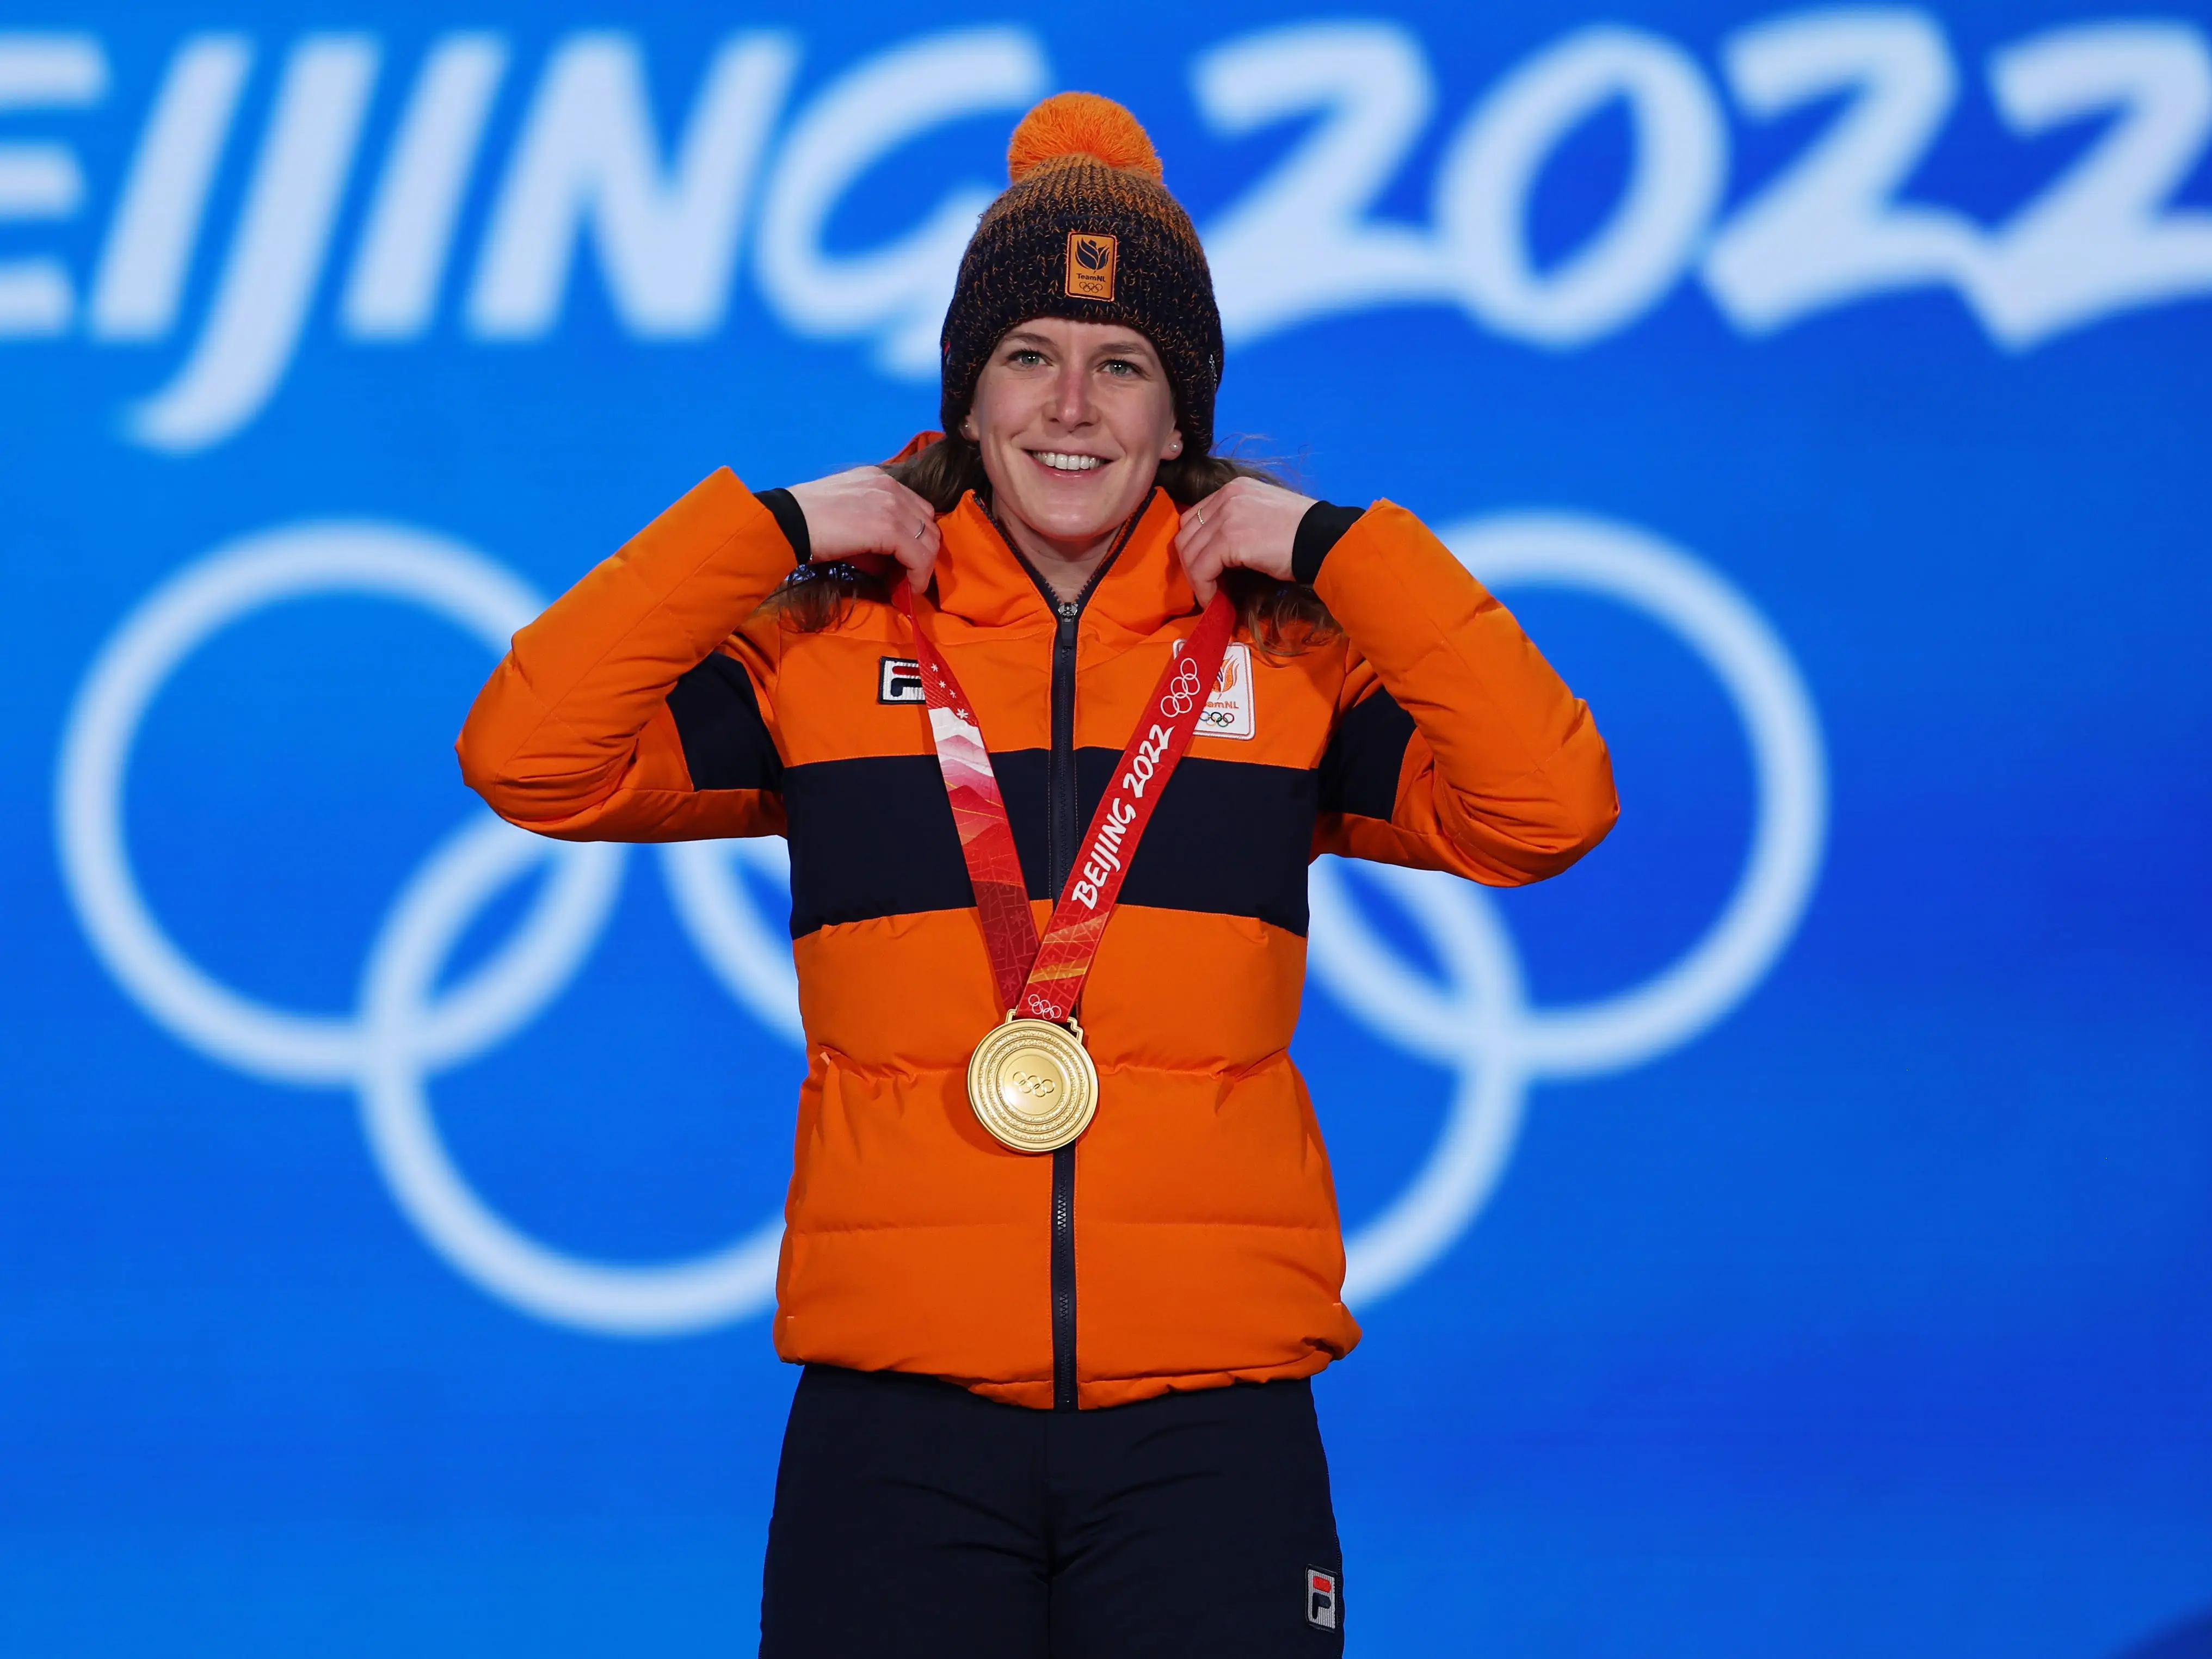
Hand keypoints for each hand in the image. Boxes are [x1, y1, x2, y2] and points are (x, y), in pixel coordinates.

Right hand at [787, 466, 942, 586]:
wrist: (788, 522)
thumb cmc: (809, 524)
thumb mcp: (850, 520)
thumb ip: (876, 534)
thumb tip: (894, 566)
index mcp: (880, 480)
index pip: (918, 509)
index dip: (918, 537)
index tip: (910, 559)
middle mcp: (890, 487)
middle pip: (928, 523)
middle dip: (924, 552)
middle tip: (911, 574)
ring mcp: (892, 504)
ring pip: (929, 541)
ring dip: (923, 567)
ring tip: (910, 584)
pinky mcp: (889, 527)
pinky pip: (920, 557)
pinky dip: (919, 576)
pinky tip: (909, 589)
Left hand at [1172, 476, 1315, 607]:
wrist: (1323, 540)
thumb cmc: (1303, 535)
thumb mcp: (1263, 516)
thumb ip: (1238, 522)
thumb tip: (1219, 552)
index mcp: (1234, 489)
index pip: (1195, 516)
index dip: (1195, 546)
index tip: (1205, 568)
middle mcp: (1227, 496)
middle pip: (1187, 534)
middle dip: (1190, 564)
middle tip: (1204, 586)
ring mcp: (1227, 515)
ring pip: (1190, 552)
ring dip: (1196, 579)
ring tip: (1209, 595)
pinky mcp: (1229, 539)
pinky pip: (1202, 568)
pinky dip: (1203, 588)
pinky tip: (1214, 600)